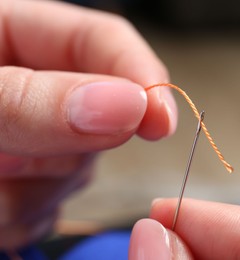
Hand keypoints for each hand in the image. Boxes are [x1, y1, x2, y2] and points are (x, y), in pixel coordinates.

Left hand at [0, 0, 176, 248]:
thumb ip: (32, 100)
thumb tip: (125, 106)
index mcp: (17, 37)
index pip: (105, 44)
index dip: (142, 78)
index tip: (159, 121)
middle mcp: (36, 88)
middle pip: (99, 117)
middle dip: (62, 149)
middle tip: (1, 159)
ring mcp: (35, 138)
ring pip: (74, 172)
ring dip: (27, 191)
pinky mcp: (25, 183)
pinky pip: (47, 208)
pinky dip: (15, 217)